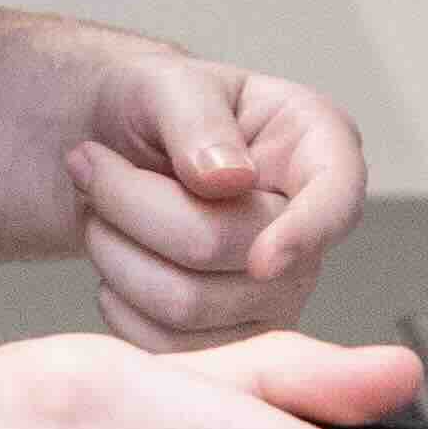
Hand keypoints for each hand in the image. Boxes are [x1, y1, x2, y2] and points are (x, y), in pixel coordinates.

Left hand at [61, 49, 366, 348]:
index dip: (305, 235)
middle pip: (235, 254)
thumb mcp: (167, 82)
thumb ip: (198, 119)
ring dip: (116, 253)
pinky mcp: (229, 336)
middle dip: (138, 208)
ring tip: (100, 208)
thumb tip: (230, 178)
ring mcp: (274, 292)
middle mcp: (308, 227)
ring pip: (190, 307)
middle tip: (90, 163)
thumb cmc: (151, 107)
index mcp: (316, 148)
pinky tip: (115, 258)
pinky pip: (169, 346)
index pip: (337, 201)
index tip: (263, 260)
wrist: (107, 148)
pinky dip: (119, 303)